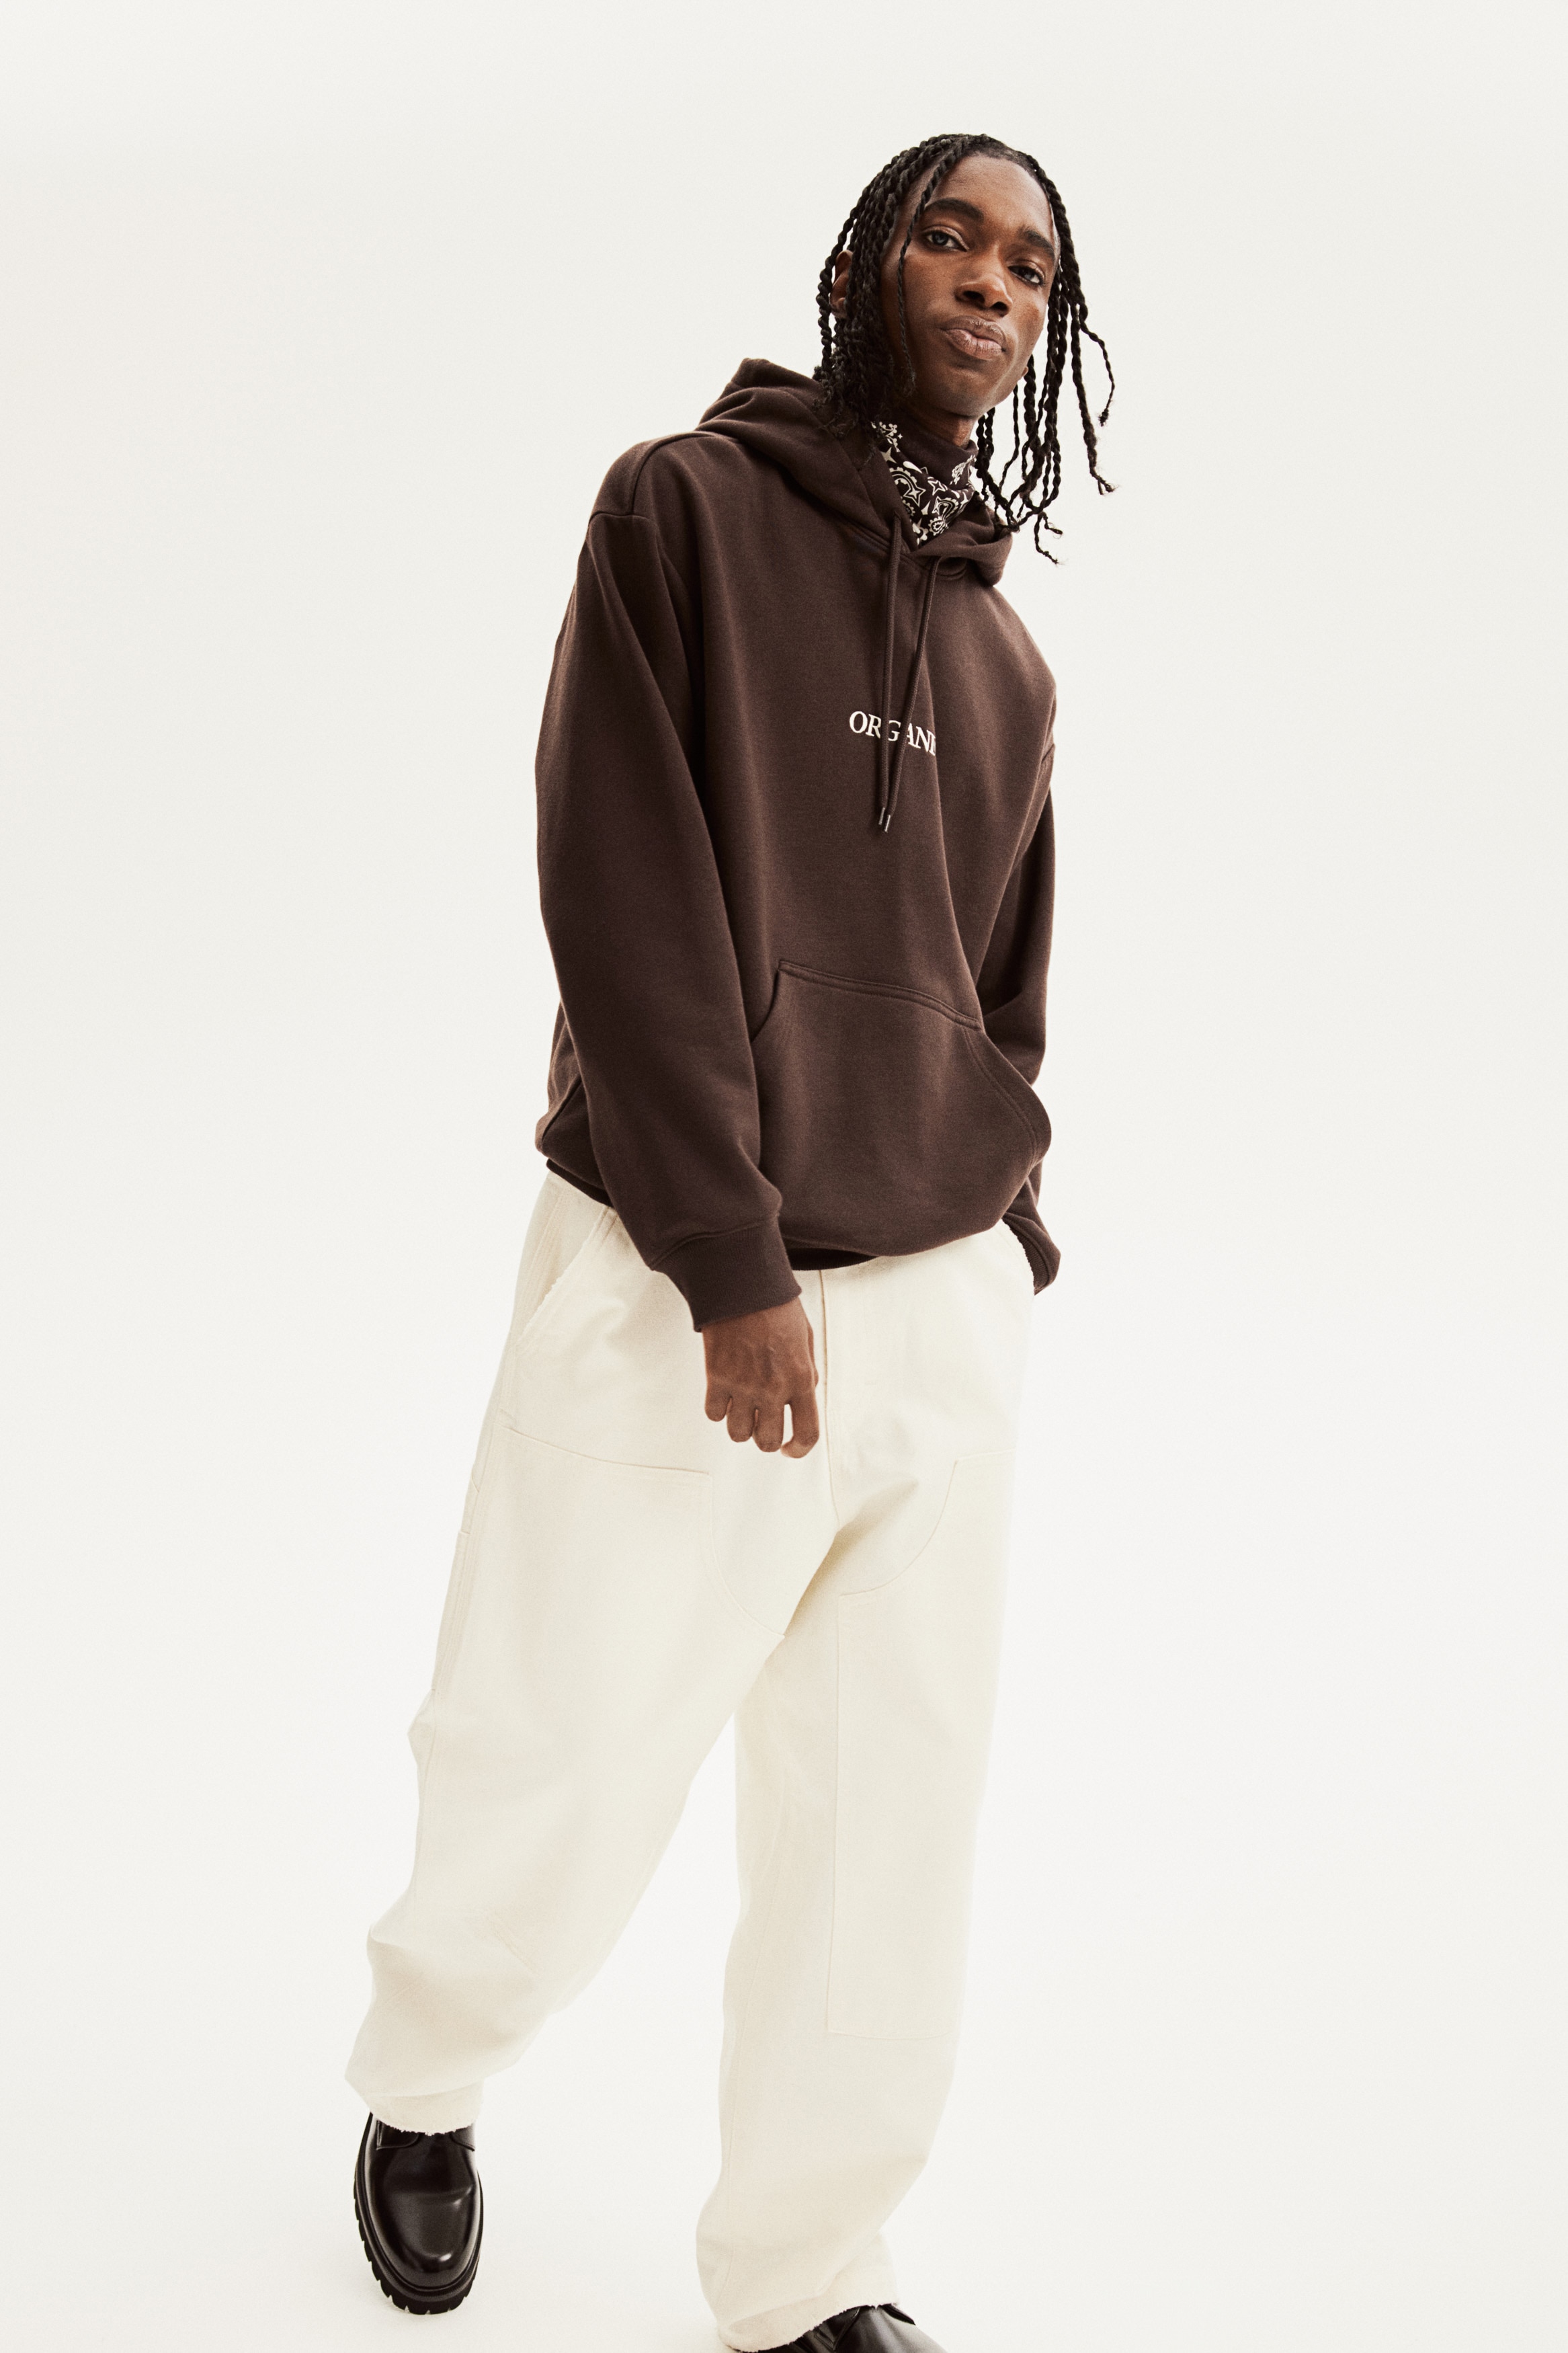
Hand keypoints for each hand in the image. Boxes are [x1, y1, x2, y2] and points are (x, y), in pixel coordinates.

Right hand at [703, 1297, 819, 1456]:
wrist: (743, 1284)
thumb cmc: (776, 1306)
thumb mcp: (805, 1339)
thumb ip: (807, 1373)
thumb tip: (803, 1396)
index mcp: (801, 1379)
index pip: (807, 1433)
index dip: (799, 1449)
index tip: (789, 1448)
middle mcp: (773, 1388)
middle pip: (767, 1441)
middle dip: (765, 1439)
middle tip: (762, 1425)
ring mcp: (743, 1385)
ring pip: (738, 1433)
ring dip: (740, 1426)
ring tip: (742, 1408)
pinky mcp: (717, 1377)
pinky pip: (714, 1414)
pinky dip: (718, 1410)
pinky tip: (724, 1394)